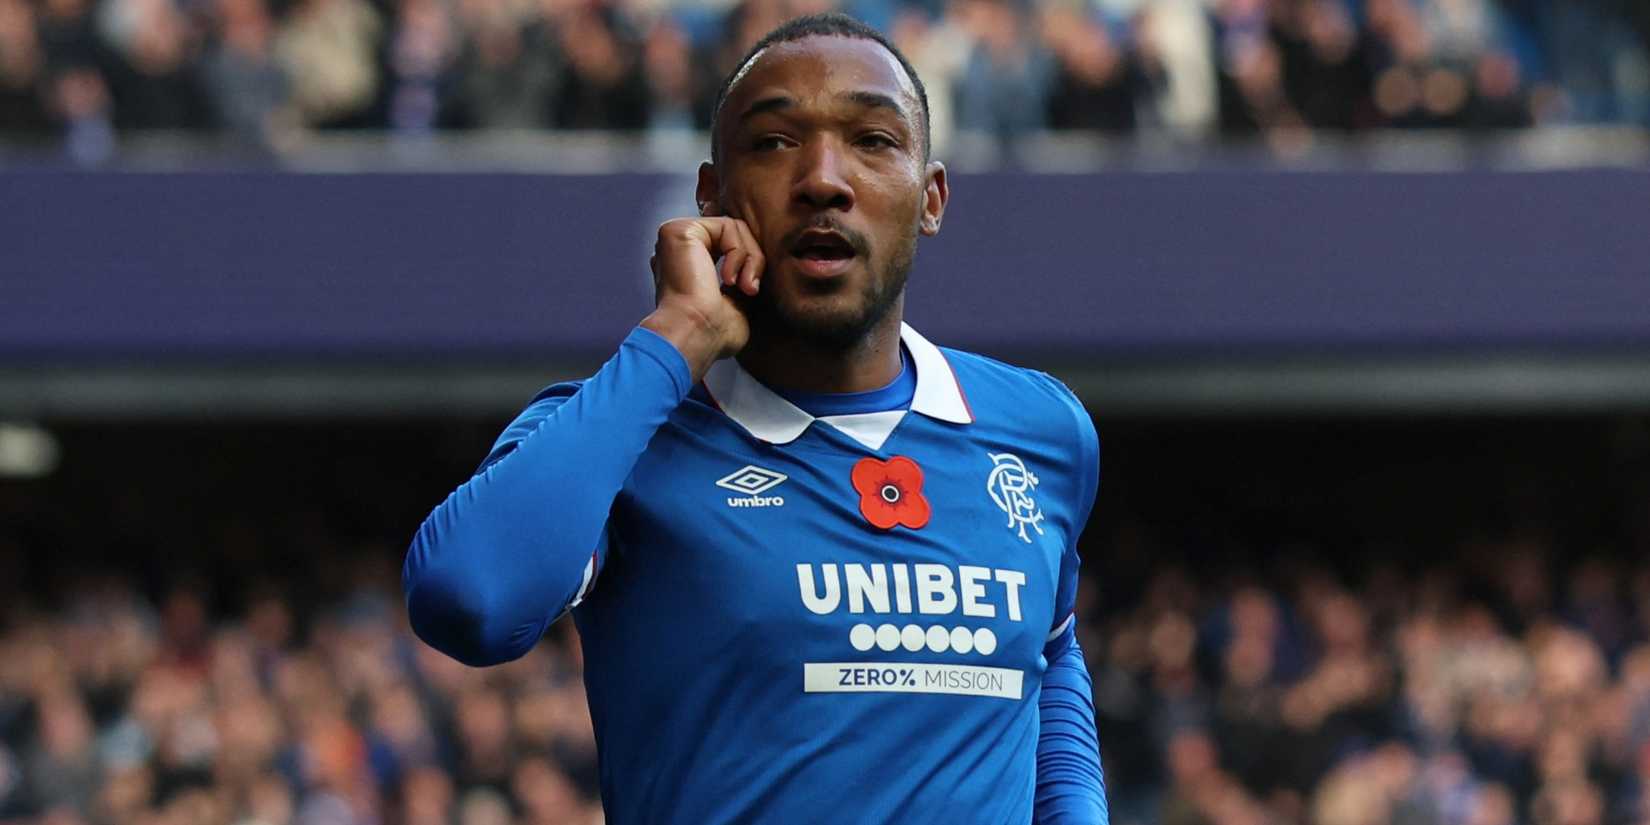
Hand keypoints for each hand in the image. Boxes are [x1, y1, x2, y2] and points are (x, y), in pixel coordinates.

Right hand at [641, 214, 763, 380]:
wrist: (695, 334)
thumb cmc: (712, 332)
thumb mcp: (736, 303)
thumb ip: (742, 280)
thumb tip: (755, 270)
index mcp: (685, 266)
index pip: (727, 247)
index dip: (748, 265)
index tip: (750, 292)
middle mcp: (678, 249)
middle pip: (734, 235)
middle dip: (753, 260)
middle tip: (751, 289)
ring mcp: (676, 237)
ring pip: (735, 229)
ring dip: (750, 258)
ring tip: (744, 286)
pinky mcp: (680, 230)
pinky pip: (728, 226)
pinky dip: (739, 252)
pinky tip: (729, 279)